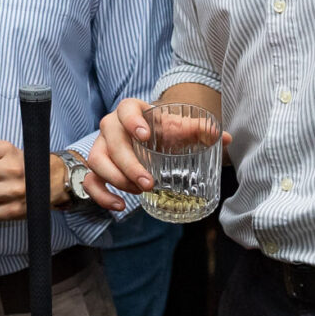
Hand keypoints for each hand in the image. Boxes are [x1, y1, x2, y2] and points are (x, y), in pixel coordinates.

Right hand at [88, 98, 231, 194]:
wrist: (145, 134)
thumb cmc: (162, 129)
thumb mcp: (179, 126)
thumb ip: (199, 130)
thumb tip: (224, 138)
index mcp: (131, 111)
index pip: (125, 109)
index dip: (131, 121)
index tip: (144, 134)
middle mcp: (111, 127)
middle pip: (110, 142)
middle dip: (128, 164)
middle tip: (149, 183)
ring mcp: (101, 146)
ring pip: (97, 161)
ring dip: (116, 179)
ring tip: (139, 192)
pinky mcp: (98, 167)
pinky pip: (90, 181)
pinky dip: (101, 195)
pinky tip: (120, 206)